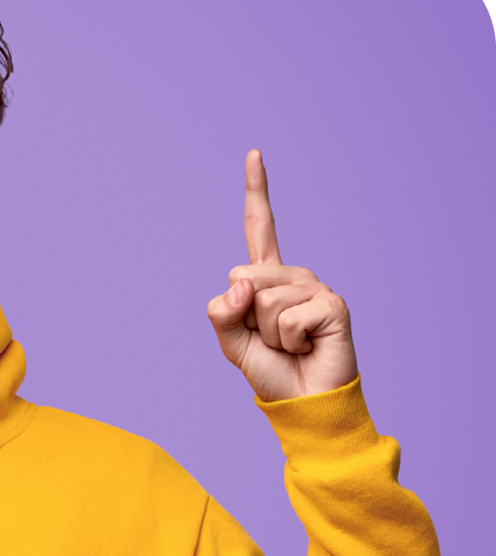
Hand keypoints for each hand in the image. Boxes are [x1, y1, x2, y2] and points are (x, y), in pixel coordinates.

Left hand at [206, 150, 356, 401]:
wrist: (303, 401)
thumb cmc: (270, 370)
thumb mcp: (230, 341)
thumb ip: (221, 310)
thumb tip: (243, 282)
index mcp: (267, 278)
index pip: (260, 227)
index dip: (256, 191)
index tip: (254, 153)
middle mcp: (293, 275)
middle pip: (243, 275)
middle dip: (246, 316)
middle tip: (271, 339)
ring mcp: (316, 287)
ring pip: (262, 300)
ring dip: (268, 333)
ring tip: (289, 345)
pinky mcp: (333, 304)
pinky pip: (287, 317)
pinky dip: (288, 341)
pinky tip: (306, 346)